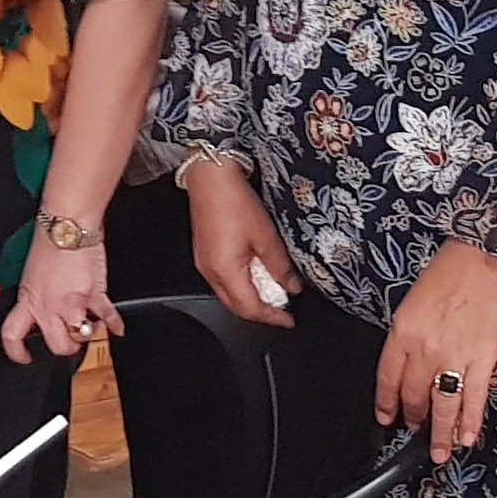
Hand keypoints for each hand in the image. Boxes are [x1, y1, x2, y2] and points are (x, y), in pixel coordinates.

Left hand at [3, 238, 117, 361]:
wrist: (67, 225)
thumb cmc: (48, 241)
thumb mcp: (29, 273)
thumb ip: (33, 294)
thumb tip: (37, 305)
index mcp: (28, 300)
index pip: (13, 335)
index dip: (17, 352)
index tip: (24, 357)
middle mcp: (49, 307)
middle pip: (57, 345)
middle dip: (64, 345)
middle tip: (68, 337)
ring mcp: (73, 304)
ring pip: (81, 335)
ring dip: (86, 330)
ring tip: (88, 320)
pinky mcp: (94, 295)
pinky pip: (107, 316)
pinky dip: (114, 324)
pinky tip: (117, 328)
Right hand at [182, 161, 299, 329]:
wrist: (211, 177)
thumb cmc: (233, 201)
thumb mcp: (266, 236)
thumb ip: (281, 266)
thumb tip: (292, 286)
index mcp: (225, 270)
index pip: (250, 308)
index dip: (272, 318)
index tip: (288, 320)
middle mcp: (210, 271)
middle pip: (237, 306)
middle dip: (261, 312)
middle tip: (283, 310)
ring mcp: (204, 263)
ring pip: (229, 294)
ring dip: (252, 298)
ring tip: (274, 290)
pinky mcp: (204, 253)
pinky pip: (223, 279)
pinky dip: (242, 283)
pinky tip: (256, 272)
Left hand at [378, 243, 496, 463]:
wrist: (479, 261)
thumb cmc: (446, 276)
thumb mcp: (409, 305)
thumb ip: (405, 338)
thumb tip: (406, 367)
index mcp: (403, 334)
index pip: (387, 379)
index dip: (385, 405)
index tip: (386, 419)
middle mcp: (425, 349)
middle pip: (413, 396)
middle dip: (413, 420)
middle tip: (414, 433)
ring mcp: (454, 357)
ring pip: (442, 406)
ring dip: (439, 434)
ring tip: (438, 452)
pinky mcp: (482, 360)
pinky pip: (473, 398)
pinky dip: (469, 422)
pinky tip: (465, 437)